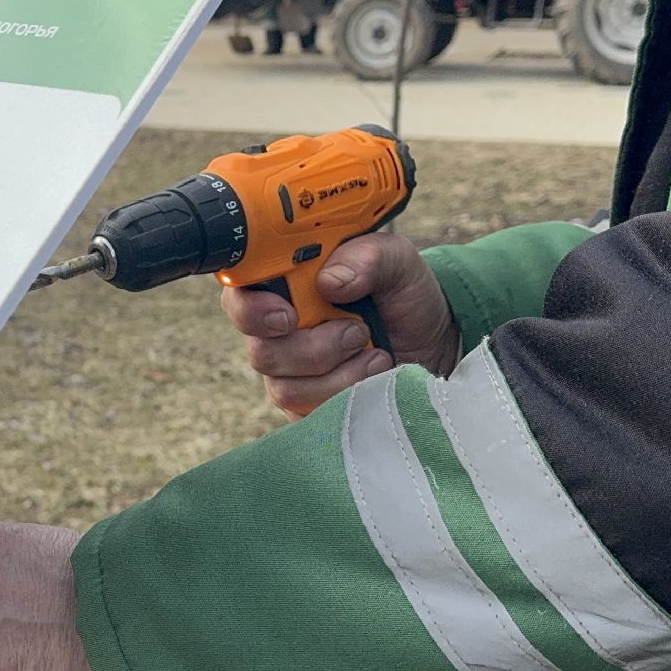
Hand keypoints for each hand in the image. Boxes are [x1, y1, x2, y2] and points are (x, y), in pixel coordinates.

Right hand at [222, 232, 459, 416]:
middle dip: (310, 348)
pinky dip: (347, 394)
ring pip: (285, 387)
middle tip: (354, 331)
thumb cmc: (402, 295)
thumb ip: (367, 257)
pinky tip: (374, 375)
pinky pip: (310, 413)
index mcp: (284, 287)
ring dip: (337, 372)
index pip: (238, 296)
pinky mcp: (309, 407)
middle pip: (259, 351)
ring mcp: (291, 374)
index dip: (250, 310)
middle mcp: (278, 332)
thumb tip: (330, 281)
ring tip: (373, 350)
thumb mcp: (396, 260)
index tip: (288, 315)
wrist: (431, 342)